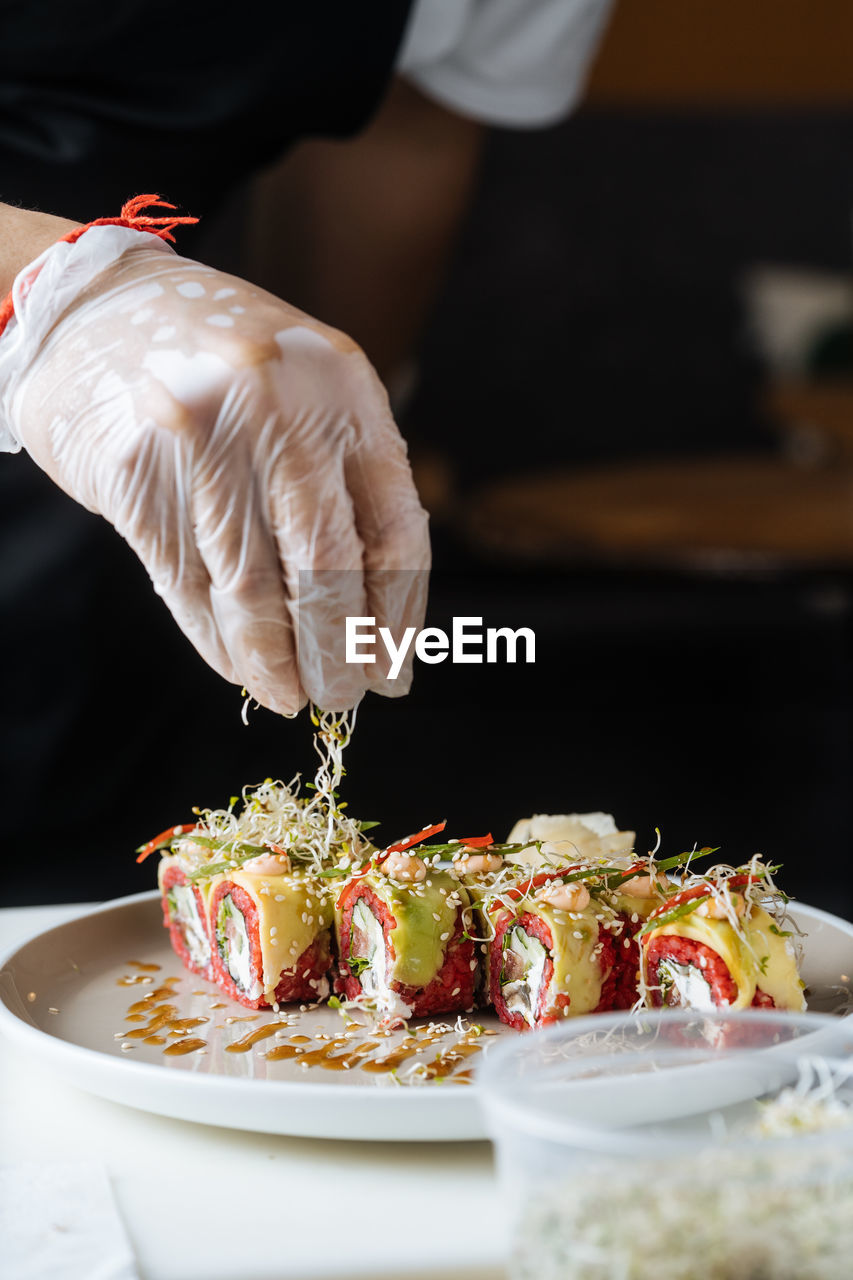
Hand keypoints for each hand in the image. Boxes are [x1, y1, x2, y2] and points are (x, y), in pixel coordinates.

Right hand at [0, 225, 429, 712]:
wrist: (96, 305)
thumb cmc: (221, 360)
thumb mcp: (308, 388)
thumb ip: (347, 475)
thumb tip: (381, 611)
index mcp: (344, 387)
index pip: (393, 529)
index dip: (397, 616)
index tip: (393, 670)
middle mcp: (279, 410)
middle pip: (327, 569)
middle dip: (338, 652)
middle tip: (341, 698)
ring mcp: (202, 441)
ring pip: (252, 590)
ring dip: (275, 662)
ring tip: (289, 696)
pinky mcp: (136, 476)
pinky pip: (188, 585)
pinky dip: (217, 640)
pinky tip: (239, 667)